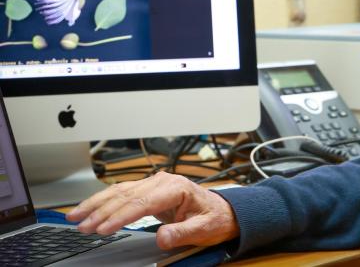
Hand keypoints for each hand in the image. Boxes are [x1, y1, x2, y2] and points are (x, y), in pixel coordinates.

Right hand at [66, 172, 239, 249]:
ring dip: (96, 204)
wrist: (223, 211)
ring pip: (120, 191)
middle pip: (126, 195)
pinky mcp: (150, 190)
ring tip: (75, 217)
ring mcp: (155, 184)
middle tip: (81, 226)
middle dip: (101, 211)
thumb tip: (162, 237)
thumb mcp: (204, 229)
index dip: (120, 216)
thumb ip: (183, 233)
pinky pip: (123, 193)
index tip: (103, 228)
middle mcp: (163, 181)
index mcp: (176, 188)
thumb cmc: (215, 218)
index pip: (142, 202)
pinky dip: (104, 201)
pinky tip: (89, 208)